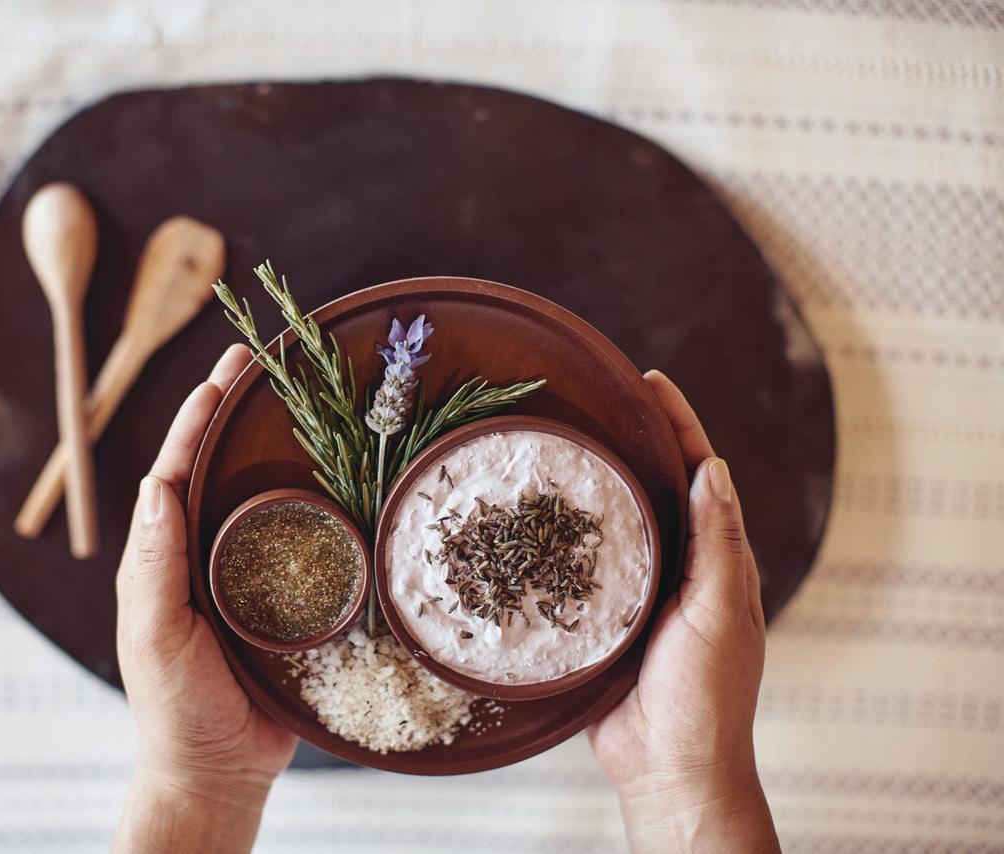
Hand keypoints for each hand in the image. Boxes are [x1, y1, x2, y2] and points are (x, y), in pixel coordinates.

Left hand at [113, 344, 295, 853]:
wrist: (221, 770)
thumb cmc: (176, 708)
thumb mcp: (154, 636)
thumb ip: (154, 567)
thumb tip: (155, 486)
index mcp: (165, 557)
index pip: (177, 474)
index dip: (196, 420)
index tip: (221, 373)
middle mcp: (205, 556)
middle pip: (220, 471)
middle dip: (235, 414)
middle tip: (261, 362)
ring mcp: (249, 575)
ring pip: (265, 499)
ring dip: (281, 449)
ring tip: (308, 401)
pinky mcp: (289, 600)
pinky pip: (305, 543)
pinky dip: (320, 504)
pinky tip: (346, 480)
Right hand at [587, 371, 778, 852]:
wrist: (668, 765)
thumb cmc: (707, 694)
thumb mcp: (720, 612)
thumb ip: (718, 543)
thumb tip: (713, 469)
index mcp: (716, 560)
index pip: (699, 476)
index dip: (679, 426)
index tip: (651, 382)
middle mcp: (677, 568)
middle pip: (655, 488)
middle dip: (633, 441)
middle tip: (598, 400)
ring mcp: (637, 593)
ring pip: (615, 523)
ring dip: (593, 483)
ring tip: (560, 443)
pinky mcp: (599, 619)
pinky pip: (579, 567)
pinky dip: (562, 537)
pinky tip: (533, 520)